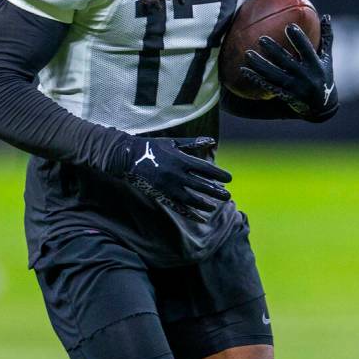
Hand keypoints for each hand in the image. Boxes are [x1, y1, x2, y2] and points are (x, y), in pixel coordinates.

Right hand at [113, 135, 231, 222]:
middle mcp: (176, 175)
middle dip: (215, 191)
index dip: (218, 174)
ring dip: (204, 203)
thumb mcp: (173, 142)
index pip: (205, 169)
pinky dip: (190, 214)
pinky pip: (178, 207)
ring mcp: (168, 187)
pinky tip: (200, 218)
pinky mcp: (161, 195)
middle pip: (200, 185)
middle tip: (228, 195)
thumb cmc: (153, 147)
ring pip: (191, 199)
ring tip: (215, 206)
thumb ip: (193, 143)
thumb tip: (212, 140)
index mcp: (180, 160)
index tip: (229, 179)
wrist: (128, 157)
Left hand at [240, 14, 338, 121]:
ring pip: (273, 75)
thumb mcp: (327, 58)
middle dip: (274, 50)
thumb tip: (326, 16)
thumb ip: (326, 38)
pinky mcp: (285, 96)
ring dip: (260, 65)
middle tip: (261, 39)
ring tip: (248, 54)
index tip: (289, 26)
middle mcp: (305, 77)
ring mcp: (294, 88)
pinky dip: (255, 79)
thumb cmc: (324, 76)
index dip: (299, 39)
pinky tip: (244, 70)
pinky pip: (268, 86)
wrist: (322, 107)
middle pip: (286, 62)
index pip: (307, 50)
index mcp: (316, 66)